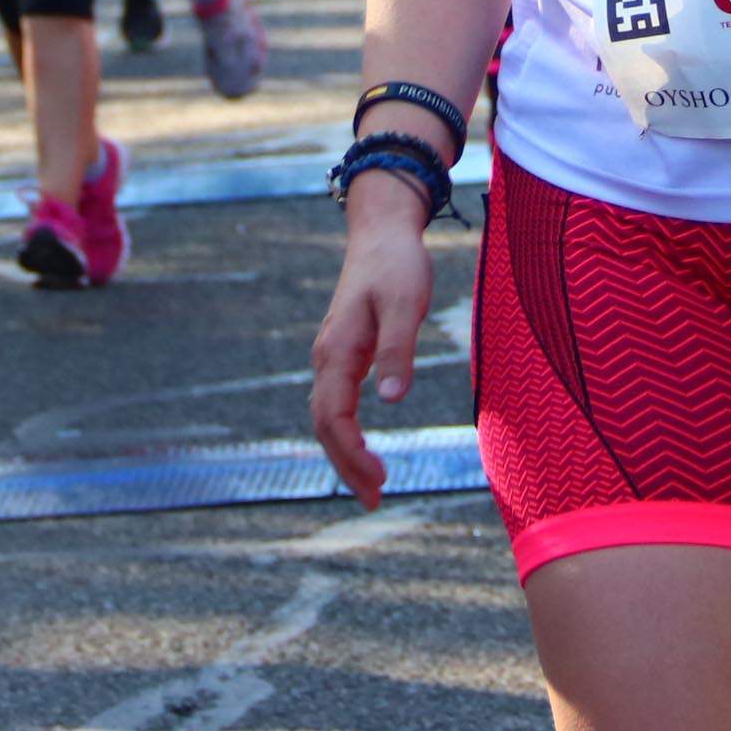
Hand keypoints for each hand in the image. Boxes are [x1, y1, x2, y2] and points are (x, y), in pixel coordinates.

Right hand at [310, 188, 437, 506]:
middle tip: (376, 500)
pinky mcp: (343, 352)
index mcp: (338, 351)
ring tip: (373, 485)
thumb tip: (392, 400)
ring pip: (327, 416)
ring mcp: (332, 356)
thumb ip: (398, 350)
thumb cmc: (398, 265)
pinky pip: (336, 404)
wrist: (382, 231)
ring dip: (345, 453)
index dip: (352, 454)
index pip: (334, 418)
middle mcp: (326, 358)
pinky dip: (346, 433)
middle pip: (325, 425)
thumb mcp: (406, 303)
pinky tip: (363, 448)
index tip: (380, 480)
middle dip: (346, 466)